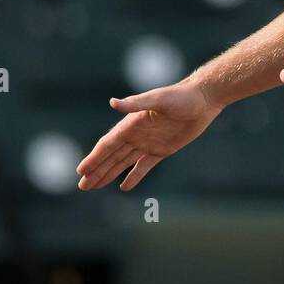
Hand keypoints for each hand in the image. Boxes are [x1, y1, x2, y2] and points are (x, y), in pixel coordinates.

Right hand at [75, 78, 223, 190]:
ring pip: (123, 162)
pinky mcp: (162, 150)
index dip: (94, 158)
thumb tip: (112, 102)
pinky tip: (124, 187)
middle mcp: (136, 134)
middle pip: (111, 156)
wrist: (203, 100)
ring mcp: (148, 143)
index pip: (108, 144)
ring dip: (109, 174)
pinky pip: (144, 166)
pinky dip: (134, 176)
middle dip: (96, 171)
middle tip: (82, 186)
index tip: (81, 171)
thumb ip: (135, 103)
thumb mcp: (158, 99)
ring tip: (94, 186)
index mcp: (131, 124)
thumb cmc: (181, 96)